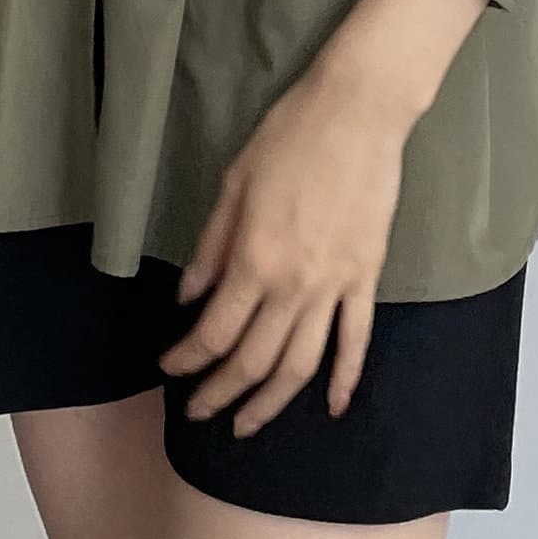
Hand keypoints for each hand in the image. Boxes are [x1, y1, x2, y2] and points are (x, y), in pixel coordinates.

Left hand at [157, 45, 412, 437]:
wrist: (358, 114)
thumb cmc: (288, 138)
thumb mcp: (233, 184)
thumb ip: (211, 246)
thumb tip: (190, 297)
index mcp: (254, 259)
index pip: (214, 331)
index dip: (188, 358)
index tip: (170, 367)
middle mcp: (294, 285)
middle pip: (254, 360)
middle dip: (220, 393)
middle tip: (199, 411)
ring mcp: (336, 286)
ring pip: (302, 364)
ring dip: (272, 402)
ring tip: (248, 424)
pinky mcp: (367, 277)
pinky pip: (357, 340)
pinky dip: (346, 378)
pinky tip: (334, 407)